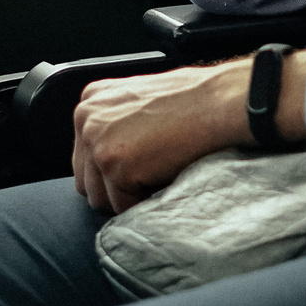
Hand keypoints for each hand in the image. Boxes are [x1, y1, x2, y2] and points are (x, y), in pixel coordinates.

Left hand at [70, 52, 305, 212]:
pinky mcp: (114, 164)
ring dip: (128, 198)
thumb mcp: (141, 100)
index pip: (84, 156)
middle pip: (86, 180)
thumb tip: (113, 153)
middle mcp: (86, 117)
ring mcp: (97, 141)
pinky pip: (122, 206)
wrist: (220, 102)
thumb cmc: (194, 100)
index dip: (112, 172)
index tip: (138, 170)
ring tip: (158, 176)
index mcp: (91, 99)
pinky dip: (143, 203)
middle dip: (116, 188)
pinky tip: (163, 178)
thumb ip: (117, 122)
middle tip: (149, 178)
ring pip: (100, 198)